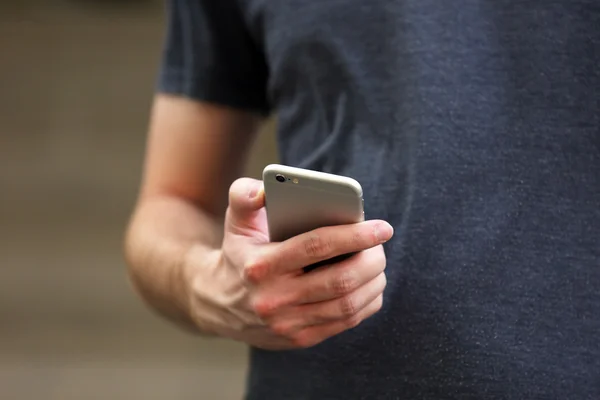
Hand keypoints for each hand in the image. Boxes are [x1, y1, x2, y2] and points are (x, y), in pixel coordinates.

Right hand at [184, 178, 393, 349]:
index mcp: (259, 265)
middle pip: (339, 280)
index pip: (315, 247)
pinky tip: (371, 285)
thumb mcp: (235, 220)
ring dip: (373, 282)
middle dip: (371, 260)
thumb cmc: (239, 251)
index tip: (382, 227)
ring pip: (346, 305)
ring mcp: (287, 324)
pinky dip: (366, 303)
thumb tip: (265, 189)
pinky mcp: (299, 339)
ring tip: (378, 262)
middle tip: (382, 245)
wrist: (217, 302)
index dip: (354, 235)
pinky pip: (345, 323)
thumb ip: (244, 195)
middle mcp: (272, 299)